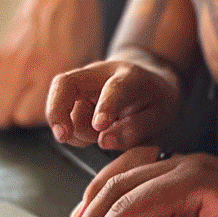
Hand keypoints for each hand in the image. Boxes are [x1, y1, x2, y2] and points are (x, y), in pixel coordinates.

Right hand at [0, 0, 102, 128]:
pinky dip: (4, 92)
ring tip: (29, 95)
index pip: (32, 117)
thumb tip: (68, 112)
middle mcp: (26, 66)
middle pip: (11, 116)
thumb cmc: (80, 20)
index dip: (45, 119)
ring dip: (11, 106)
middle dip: (25, 116)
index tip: (57, 109)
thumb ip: (75, 88)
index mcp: (53, 68)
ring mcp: (8, 60)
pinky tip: (21, 83)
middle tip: (41, 104)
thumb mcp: (89, 58)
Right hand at [42, 59, 180, 150]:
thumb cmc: (153, 98)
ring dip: (78, 132)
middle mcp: (99, 75)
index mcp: (130, 77)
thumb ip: (136, 128)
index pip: (115, 88)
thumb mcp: (160, 114)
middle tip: (63, 136)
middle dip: (57, 111)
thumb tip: (105, 141)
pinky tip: (91, 134)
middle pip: (65, 84)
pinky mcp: (71, 98)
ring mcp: (82, 85)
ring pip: (65, 111)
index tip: (100, 126)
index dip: (106, 106)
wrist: (145, 80)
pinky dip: (73, 134)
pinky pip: (63, 120)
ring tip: (103, 133)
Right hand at [62, 148, 217, 216]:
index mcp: (195, 179)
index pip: (129, 207)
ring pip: (122, 179)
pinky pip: (137, 179)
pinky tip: (99, 210)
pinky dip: (111, 196)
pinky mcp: (190, 181)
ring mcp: (187, 169)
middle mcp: (186, 165)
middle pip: (117, 189)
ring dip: (93, 208)